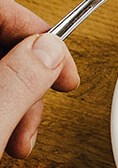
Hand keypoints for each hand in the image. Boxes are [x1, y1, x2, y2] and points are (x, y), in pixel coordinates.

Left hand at [0, 0, 78, 158]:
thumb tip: (50, 50)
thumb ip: (19, 83)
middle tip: (46, 103)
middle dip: (30, 74)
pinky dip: (3, 108)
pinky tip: (7, 137)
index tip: (62, 64)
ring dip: (18, 98)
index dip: (37, 30)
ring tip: (23, 137)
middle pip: (1, 39)